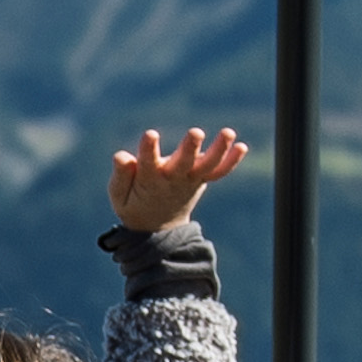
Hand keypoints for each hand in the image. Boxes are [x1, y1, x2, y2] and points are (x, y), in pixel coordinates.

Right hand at [108, 125, 247, 232]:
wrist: (158, 229)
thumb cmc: (134, 204)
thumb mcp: (119, 195)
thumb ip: (120, 176)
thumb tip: (122, 156)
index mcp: (149, 182)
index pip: (148, 164)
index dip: (148, 149)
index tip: (150, 134)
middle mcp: (173, 180)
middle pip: (184, 164)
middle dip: (189, 148)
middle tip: (195, 132)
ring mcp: (190, 180)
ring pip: (207, 166)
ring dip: (219, 150)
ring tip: (229, 132)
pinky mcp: (201, 180)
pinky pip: (218, 172)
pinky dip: (231, 161)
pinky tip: (242, 146)